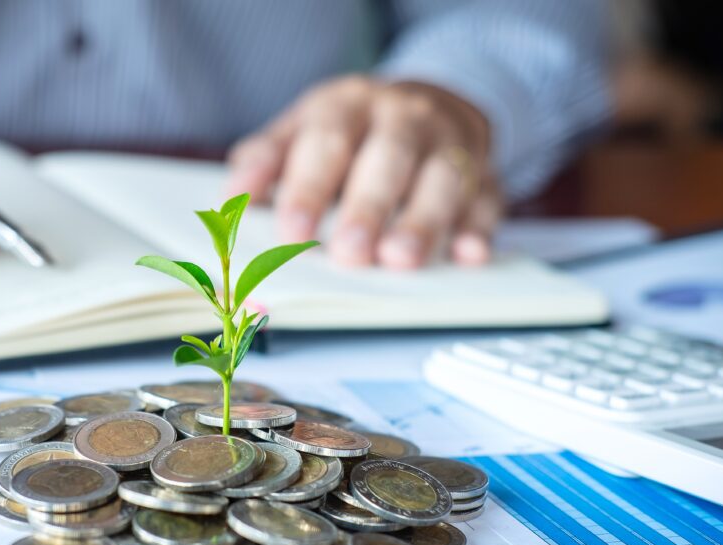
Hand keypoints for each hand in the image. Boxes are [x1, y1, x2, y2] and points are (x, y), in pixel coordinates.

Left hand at [226, 76, 502, 268]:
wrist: (424, 106)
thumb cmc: (350, 132)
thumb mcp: (301, 131)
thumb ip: (267, 160)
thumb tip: (234, 196)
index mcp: (347, 106)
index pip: (326, 143)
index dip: (308, 187)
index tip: (292, 230)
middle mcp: (402, 119)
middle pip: (387, 160)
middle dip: (367, 208)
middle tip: (349, 254)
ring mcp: (448, 144)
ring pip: (442, 179)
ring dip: (423, 221)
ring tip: (401, 260)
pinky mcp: (483, 174)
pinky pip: (487, 199)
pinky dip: (480, 228)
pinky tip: (469, 254)